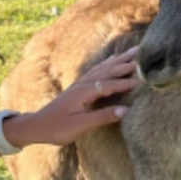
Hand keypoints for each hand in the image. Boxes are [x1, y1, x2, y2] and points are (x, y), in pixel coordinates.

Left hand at [11, 47, 138, 148]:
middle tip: (143, 54)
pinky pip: (96, 70)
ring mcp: (80, 83)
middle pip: (107, 70)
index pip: (109, 85)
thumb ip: (102, 117)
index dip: (125, 82)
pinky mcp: (78, 86)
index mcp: (84, 92)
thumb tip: (125, 110)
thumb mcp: (80, 125)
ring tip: (132, 51)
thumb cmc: (58, 128)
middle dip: (125, 63)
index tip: (143, 80)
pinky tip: (112, 60)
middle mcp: (82, 84)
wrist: (38, 125)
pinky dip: (107, 64)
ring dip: (118, 60)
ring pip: (102, 68)